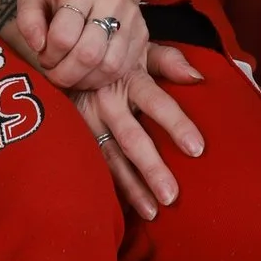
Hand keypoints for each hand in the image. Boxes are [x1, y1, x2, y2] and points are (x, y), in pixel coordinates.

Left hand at [24, 0, 150, 93]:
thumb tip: (38, 47)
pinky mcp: (142, 34)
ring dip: (85, 80)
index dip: (49, 55)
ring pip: (109, 66)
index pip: (63, 35)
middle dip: (66, 74)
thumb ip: (27, 19)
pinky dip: (102, 80)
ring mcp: (131, 17)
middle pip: (88, 54)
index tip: (44, 56)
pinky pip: (123, 69)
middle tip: (55, 74)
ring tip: (71, 76)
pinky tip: (88, 75)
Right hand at [76, 62, 206, 222]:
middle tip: (171, 195)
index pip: (157, 103)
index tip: (197, 148)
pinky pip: (93, 163)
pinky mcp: (74, 134)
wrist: (62, 49)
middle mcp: (107, 101)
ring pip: (111, 158)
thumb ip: (169, 61)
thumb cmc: (114, 55)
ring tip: (152, 212)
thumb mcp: (139, 48)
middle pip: (132, 139)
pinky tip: (122, 210)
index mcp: (129, 79)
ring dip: (131, 187)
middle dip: (151, 168)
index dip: (176, 124)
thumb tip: (198, 78)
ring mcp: (87, 120)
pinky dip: (108, 187)